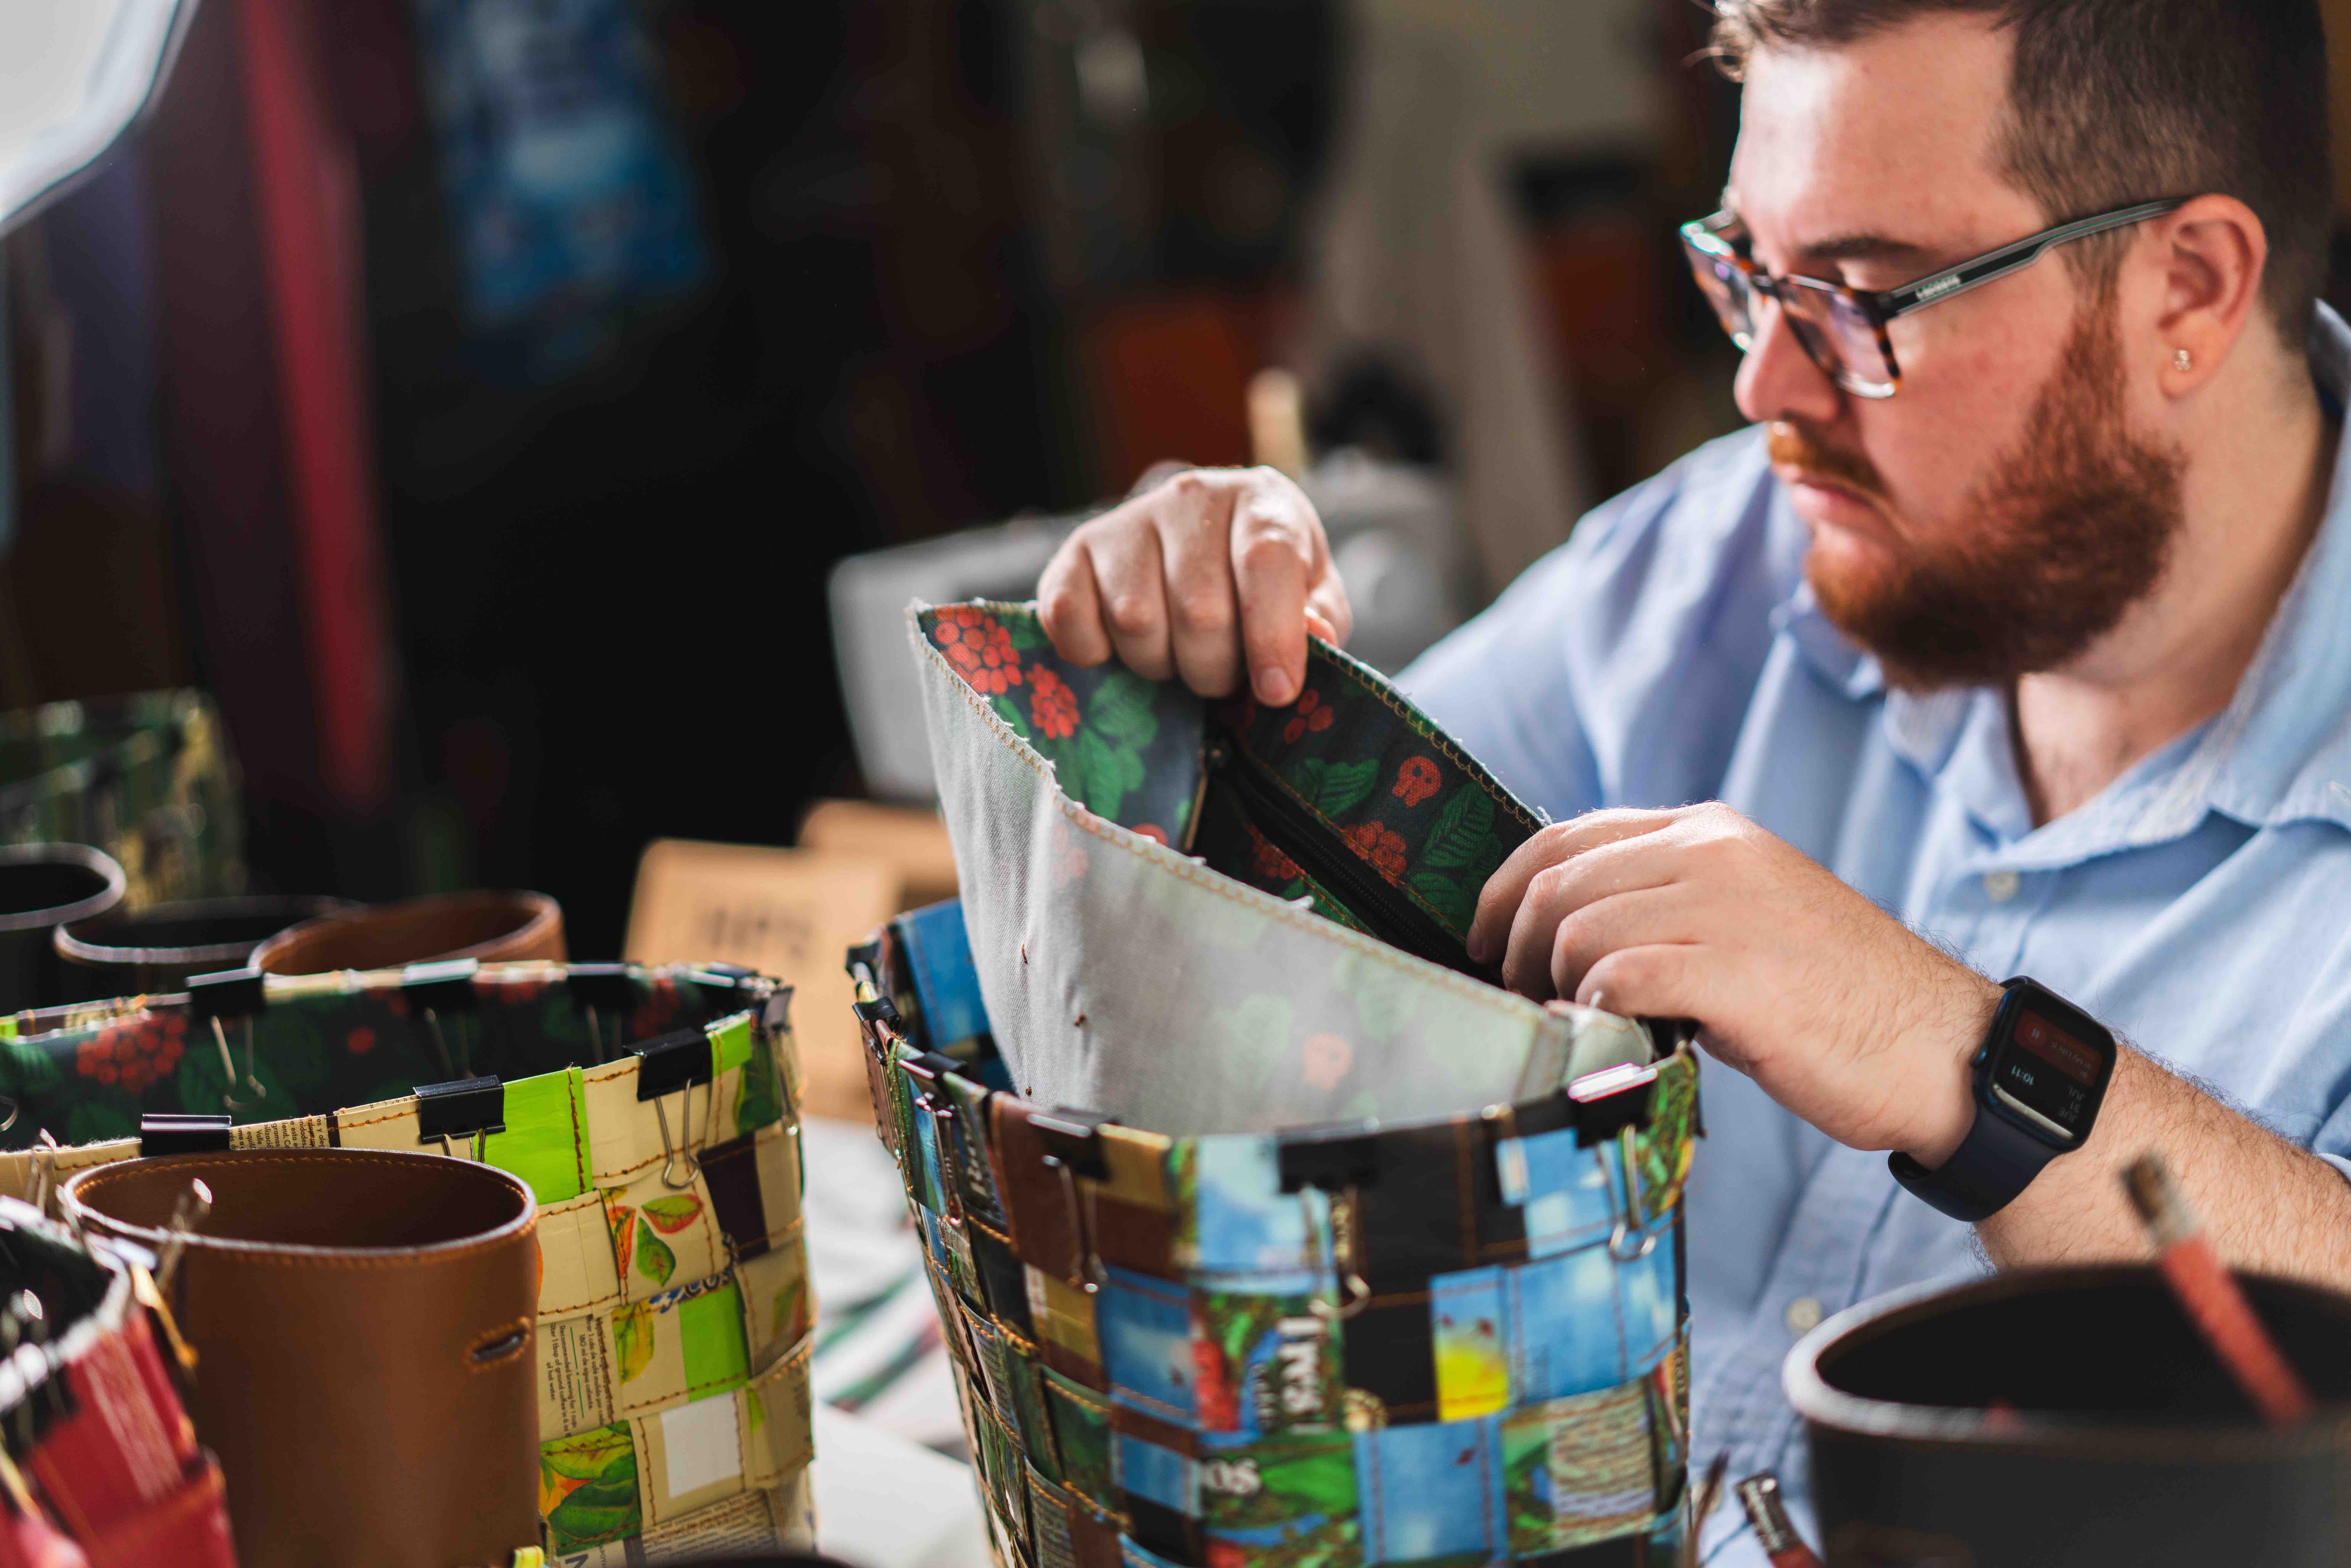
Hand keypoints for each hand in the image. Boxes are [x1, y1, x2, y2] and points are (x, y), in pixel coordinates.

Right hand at [1037, 466, 1352, 702]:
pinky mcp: (1074, 551)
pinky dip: (1096, 654)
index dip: (1272, 635)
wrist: (1199, 546)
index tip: (1276, 690)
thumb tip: (1312, 636)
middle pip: (1199, 611)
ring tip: (1176, 651)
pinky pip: (1072, 620)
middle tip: (1221, 670)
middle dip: (1215, 667)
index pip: (1265, 562)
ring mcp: (1126, 520)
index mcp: (1261, 502)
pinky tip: (1122, 646)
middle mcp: (1190, 498)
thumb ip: (1321, 618)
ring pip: (1135, 622)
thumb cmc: (1262, 584)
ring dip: (1160, 664)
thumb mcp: (1310, 595)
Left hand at [1465, 803, 2000, 1163]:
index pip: (1568, 834)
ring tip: (1568, 1020)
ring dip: (1553, 983)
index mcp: (1712, 831)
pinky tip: (1607, 1033)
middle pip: (1559, 882)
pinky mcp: (1736, 973)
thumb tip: (1568, 935)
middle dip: (1516, 944)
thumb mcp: (1745, 920)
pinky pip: (1619, 976)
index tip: (1482, 937)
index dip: (1505, 887)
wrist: (1939, 1047)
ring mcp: (1727, 908)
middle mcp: (1715, 852)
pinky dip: (1593, 1009)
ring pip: (1579, 928)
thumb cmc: (1836, 998)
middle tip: (1517, 996)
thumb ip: (1667, 906)